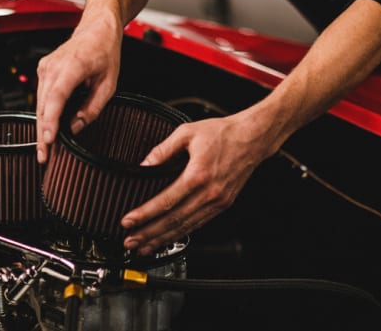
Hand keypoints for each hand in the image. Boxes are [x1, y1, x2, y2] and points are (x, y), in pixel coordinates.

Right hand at [35, 14, 122, 162]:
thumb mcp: (109, 84)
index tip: (49, 141)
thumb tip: (76, 127)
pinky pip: (41, 97)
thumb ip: (92, 108)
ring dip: (42, 126)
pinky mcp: (43, 71)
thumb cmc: (104, 51)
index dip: (51, 122)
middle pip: (44, 107)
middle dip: (43, 134)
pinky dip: (44, 114)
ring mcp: (45, 68)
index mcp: (72, 67)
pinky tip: (48, 129)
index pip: (56, 99)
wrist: (96, 29)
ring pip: (40, 104)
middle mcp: (53, 67)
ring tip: (45, 148)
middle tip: (44, 157)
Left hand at [120, 112, 278, 253]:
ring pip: (186, 227)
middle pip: (174, 220)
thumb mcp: (187, 132)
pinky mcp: (223, 205)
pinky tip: (168, 239)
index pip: (165, 202)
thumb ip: (162, 149)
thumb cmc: (222, 133)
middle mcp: (209, 193)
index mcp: (198, 175)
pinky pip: (198, 224)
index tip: (128, 222)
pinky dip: (181, 234)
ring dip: (163, 239)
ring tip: (144, 247)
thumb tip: (143, 164)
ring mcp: (217, 202)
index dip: (144, 214)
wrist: (253, 137)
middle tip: (130, 242)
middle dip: (149, 234)